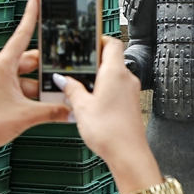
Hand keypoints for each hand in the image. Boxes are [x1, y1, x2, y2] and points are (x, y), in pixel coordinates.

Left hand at [0, 0, 70, 152]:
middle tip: (65, 70)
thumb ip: (51, 111)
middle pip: (29, 60)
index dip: (32, 15)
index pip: (22, 34)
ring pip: (26, 77)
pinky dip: (33, 96)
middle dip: (47, 67)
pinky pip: (20, 90)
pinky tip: (46, 106)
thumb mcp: (24, 116)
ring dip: (41, 86)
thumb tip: (71, 110)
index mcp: (2, 65)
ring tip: (58, 96)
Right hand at [57, 36, 158, 191]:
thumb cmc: (110, 132)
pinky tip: (91, 103)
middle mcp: (127, 79)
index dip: (98, 39)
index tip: (85, 42)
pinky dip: (105, 91)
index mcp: (115, 72)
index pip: (111, 43)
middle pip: (112, 59)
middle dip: (93, 62)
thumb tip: (62, 79)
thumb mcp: (81, 107)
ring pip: (114, 76)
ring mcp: (131, 92)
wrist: (128, 154)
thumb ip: (71, 89)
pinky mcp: (131, 105)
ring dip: (98, 79)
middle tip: (76, 68)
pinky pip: (117, 90)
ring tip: (80, 88)